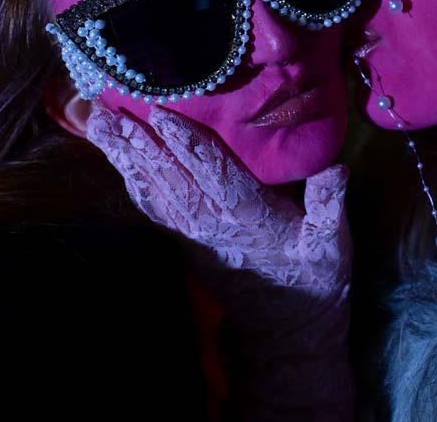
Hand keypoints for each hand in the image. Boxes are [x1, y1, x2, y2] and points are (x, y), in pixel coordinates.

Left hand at [86, 102, 353, 419]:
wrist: (288, 325)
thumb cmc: (314, 276)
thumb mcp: (332, 242)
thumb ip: (329, 204)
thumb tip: (336, 167)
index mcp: (248, 215)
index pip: (213, 173)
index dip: (188, 142)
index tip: (162, 113)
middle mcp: (213, 222)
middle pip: (170, 176)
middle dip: (138, 141)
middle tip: (106, 110)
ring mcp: (195, 233)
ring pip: (154, 188)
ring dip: (125, 157)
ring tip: (99, 125)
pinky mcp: (187, 240)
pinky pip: (154, 206)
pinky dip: (133, 181)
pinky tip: (119, 161)